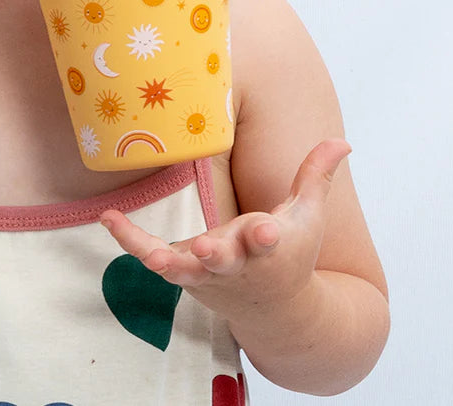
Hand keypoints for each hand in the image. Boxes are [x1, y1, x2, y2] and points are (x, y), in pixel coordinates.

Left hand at [99, 138, 350, 316]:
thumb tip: (343, 141)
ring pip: (184, 269)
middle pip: (225, 260)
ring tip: (151, 253)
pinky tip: (108, 217)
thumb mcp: (309, 214)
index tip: (268, 229)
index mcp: (271, 247)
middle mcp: (237, 264)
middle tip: (208, 249)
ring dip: (169, 261)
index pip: (270, 242)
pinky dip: (130, 240)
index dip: (267, 236)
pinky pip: (152, 255)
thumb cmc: (292, 253)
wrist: (276, 312)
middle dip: (219, 255)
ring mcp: (207, 273)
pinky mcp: (185, 272)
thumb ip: (317, 175)